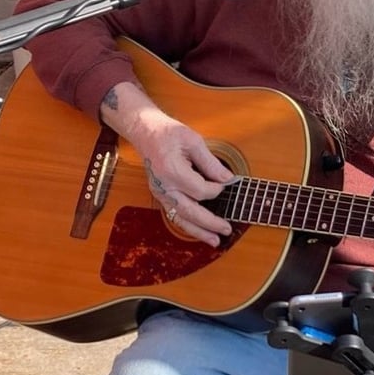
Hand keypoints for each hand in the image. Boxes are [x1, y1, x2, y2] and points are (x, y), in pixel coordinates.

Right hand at [134, 114, 234, 246]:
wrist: (146, 133)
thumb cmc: (169, 133)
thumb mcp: (193, 141)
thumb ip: (210, 163)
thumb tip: (228, 179)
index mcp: (172, 171)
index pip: (201, 191)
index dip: (217, 190)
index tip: (226, 183)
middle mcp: (164, 187)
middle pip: (190, 211)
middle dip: (210, 223)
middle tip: (227, 229)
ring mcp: (160, 194)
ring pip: (180, 219)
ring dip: (198, 232)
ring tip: (215, 241)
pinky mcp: (160, 196)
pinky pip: (174, 215)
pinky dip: (188, 225)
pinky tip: (200, 231)